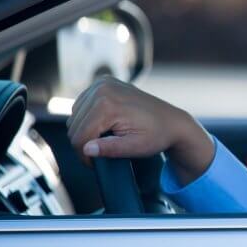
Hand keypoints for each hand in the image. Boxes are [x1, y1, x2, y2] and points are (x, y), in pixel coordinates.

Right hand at [66, 76, 214, 185]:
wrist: (172, 122)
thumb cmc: (157, 135)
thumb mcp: (135, 147)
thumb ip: (110, 148)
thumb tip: (87, 149)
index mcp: (108, 104)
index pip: (79, 136)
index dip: (84, 155)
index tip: (95, 164)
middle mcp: (102, 89)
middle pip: (74, 126)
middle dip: (84, 143)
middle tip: (100, 154)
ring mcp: (103, 83)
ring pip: (75, 116)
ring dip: (85, 130)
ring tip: (105, 139)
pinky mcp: (104, 82)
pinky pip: (82, 105)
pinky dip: (88, 118)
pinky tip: (104, 125)